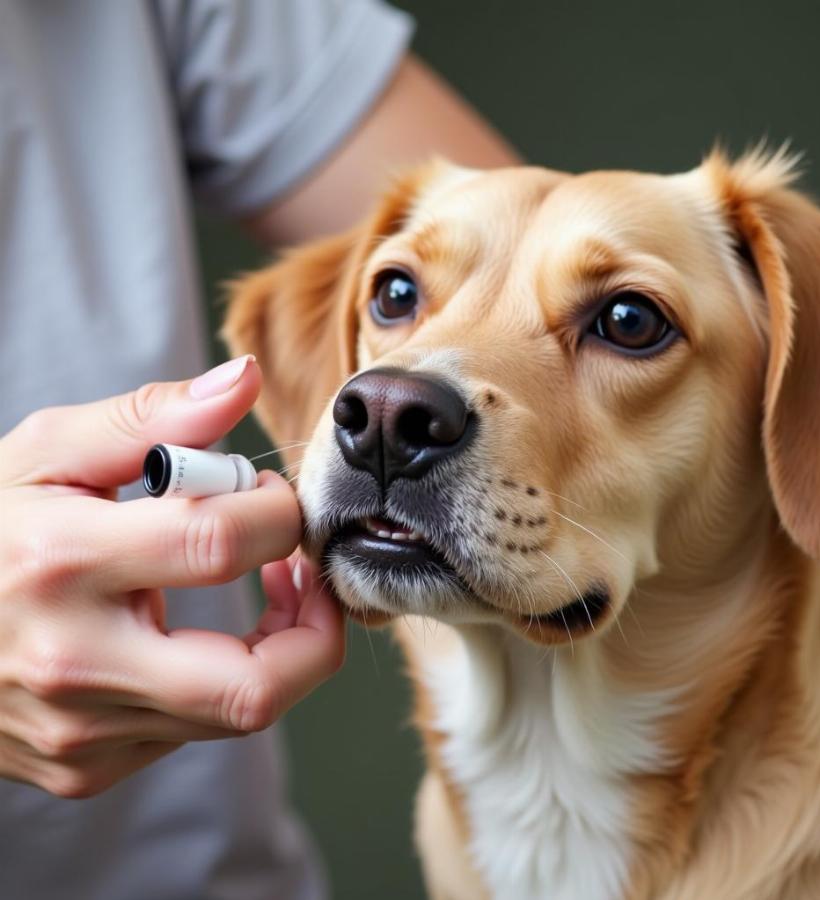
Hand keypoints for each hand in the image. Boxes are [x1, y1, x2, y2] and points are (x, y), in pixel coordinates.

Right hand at [0, 357, 343, 797]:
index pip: (218, 543)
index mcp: (62, 563)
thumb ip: (153, 416)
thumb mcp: (48, 453)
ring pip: (238, 715)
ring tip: (260, 581)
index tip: (269, 492)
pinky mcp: (87, 768)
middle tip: (304, 569)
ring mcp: (81, 732)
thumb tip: (248, 379)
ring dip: (282, 648)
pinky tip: (202, 633)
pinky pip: (196, 729)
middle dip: (317, 626)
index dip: (277, 510)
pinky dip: (226, 677)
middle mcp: (75, 664)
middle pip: (256, 685)